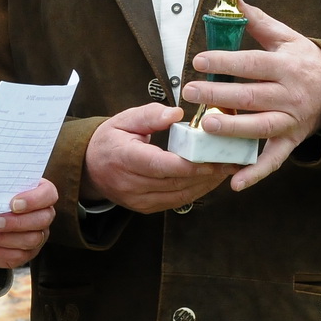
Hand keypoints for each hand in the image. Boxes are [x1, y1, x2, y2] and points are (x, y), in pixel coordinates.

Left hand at [0, 178, 57, 267]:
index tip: (13, 204)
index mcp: (41, 194)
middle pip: (41, 221)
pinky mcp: (27, 253)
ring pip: (30, 240)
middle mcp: (44, 215)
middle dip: (14, 223)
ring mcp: (39, 236)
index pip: (48, 194)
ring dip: (3, 238)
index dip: (34, 200)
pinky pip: (18, 256)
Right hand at [82, 103, 234, 213]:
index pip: (159, 165)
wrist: (89, 168)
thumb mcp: (124, 119)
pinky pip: (176, 201)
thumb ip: (150, 115)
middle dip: (206, 173)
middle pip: (174, 182)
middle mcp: (130, 183)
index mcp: (124, 157)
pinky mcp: (146, 207)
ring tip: (227, 169)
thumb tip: (176, 113)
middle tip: (231, 161)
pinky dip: (196, 190)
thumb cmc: (110, 140)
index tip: (212, 159)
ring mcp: (138, 199)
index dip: (188, 165)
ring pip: (179, 195)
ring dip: (206, 184)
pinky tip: (211, 179)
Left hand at [182, 0, 320, 191]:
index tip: (198, 60)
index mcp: (286, 66)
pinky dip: (255, 173)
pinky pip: (274, 160)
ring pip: (260, 127)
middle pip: (251, 96)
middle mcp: (289, 95)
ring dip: (233, 129)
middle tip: (190, 92)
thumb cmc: (306, 61)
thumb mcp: (287, 37)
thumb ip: (259, 22)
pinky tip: (234, 182)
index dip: (225, 62)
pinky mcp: (291, 141)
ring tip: (207, 126)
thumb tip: (234, 0)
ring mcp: (291, 121)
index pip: (252, 63)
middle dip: (219, 94)